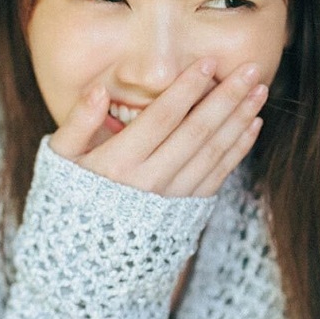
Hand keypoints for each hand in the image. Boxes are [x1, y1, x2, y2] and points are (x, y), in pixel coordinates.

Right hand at [48, 59, 266, 197]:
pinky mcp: (186, 212)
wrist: (84, 256)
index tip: (209, 62)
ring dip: (239, 120)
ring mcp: (171, 199)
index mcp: (118, 164)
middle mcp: (149, 182)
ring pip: (213, 153)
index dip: (187, 88)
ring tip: (258, 90)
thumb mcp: (61, 160)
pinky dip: (238, 150)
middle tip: (249, 69)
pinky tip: (251, 125)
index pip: (161, 117)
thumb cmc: (69, 197)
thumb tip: (98, 89)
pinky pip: (218, 176)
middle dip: (226, 98)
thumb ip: (78, 123)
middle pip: (196, 132)